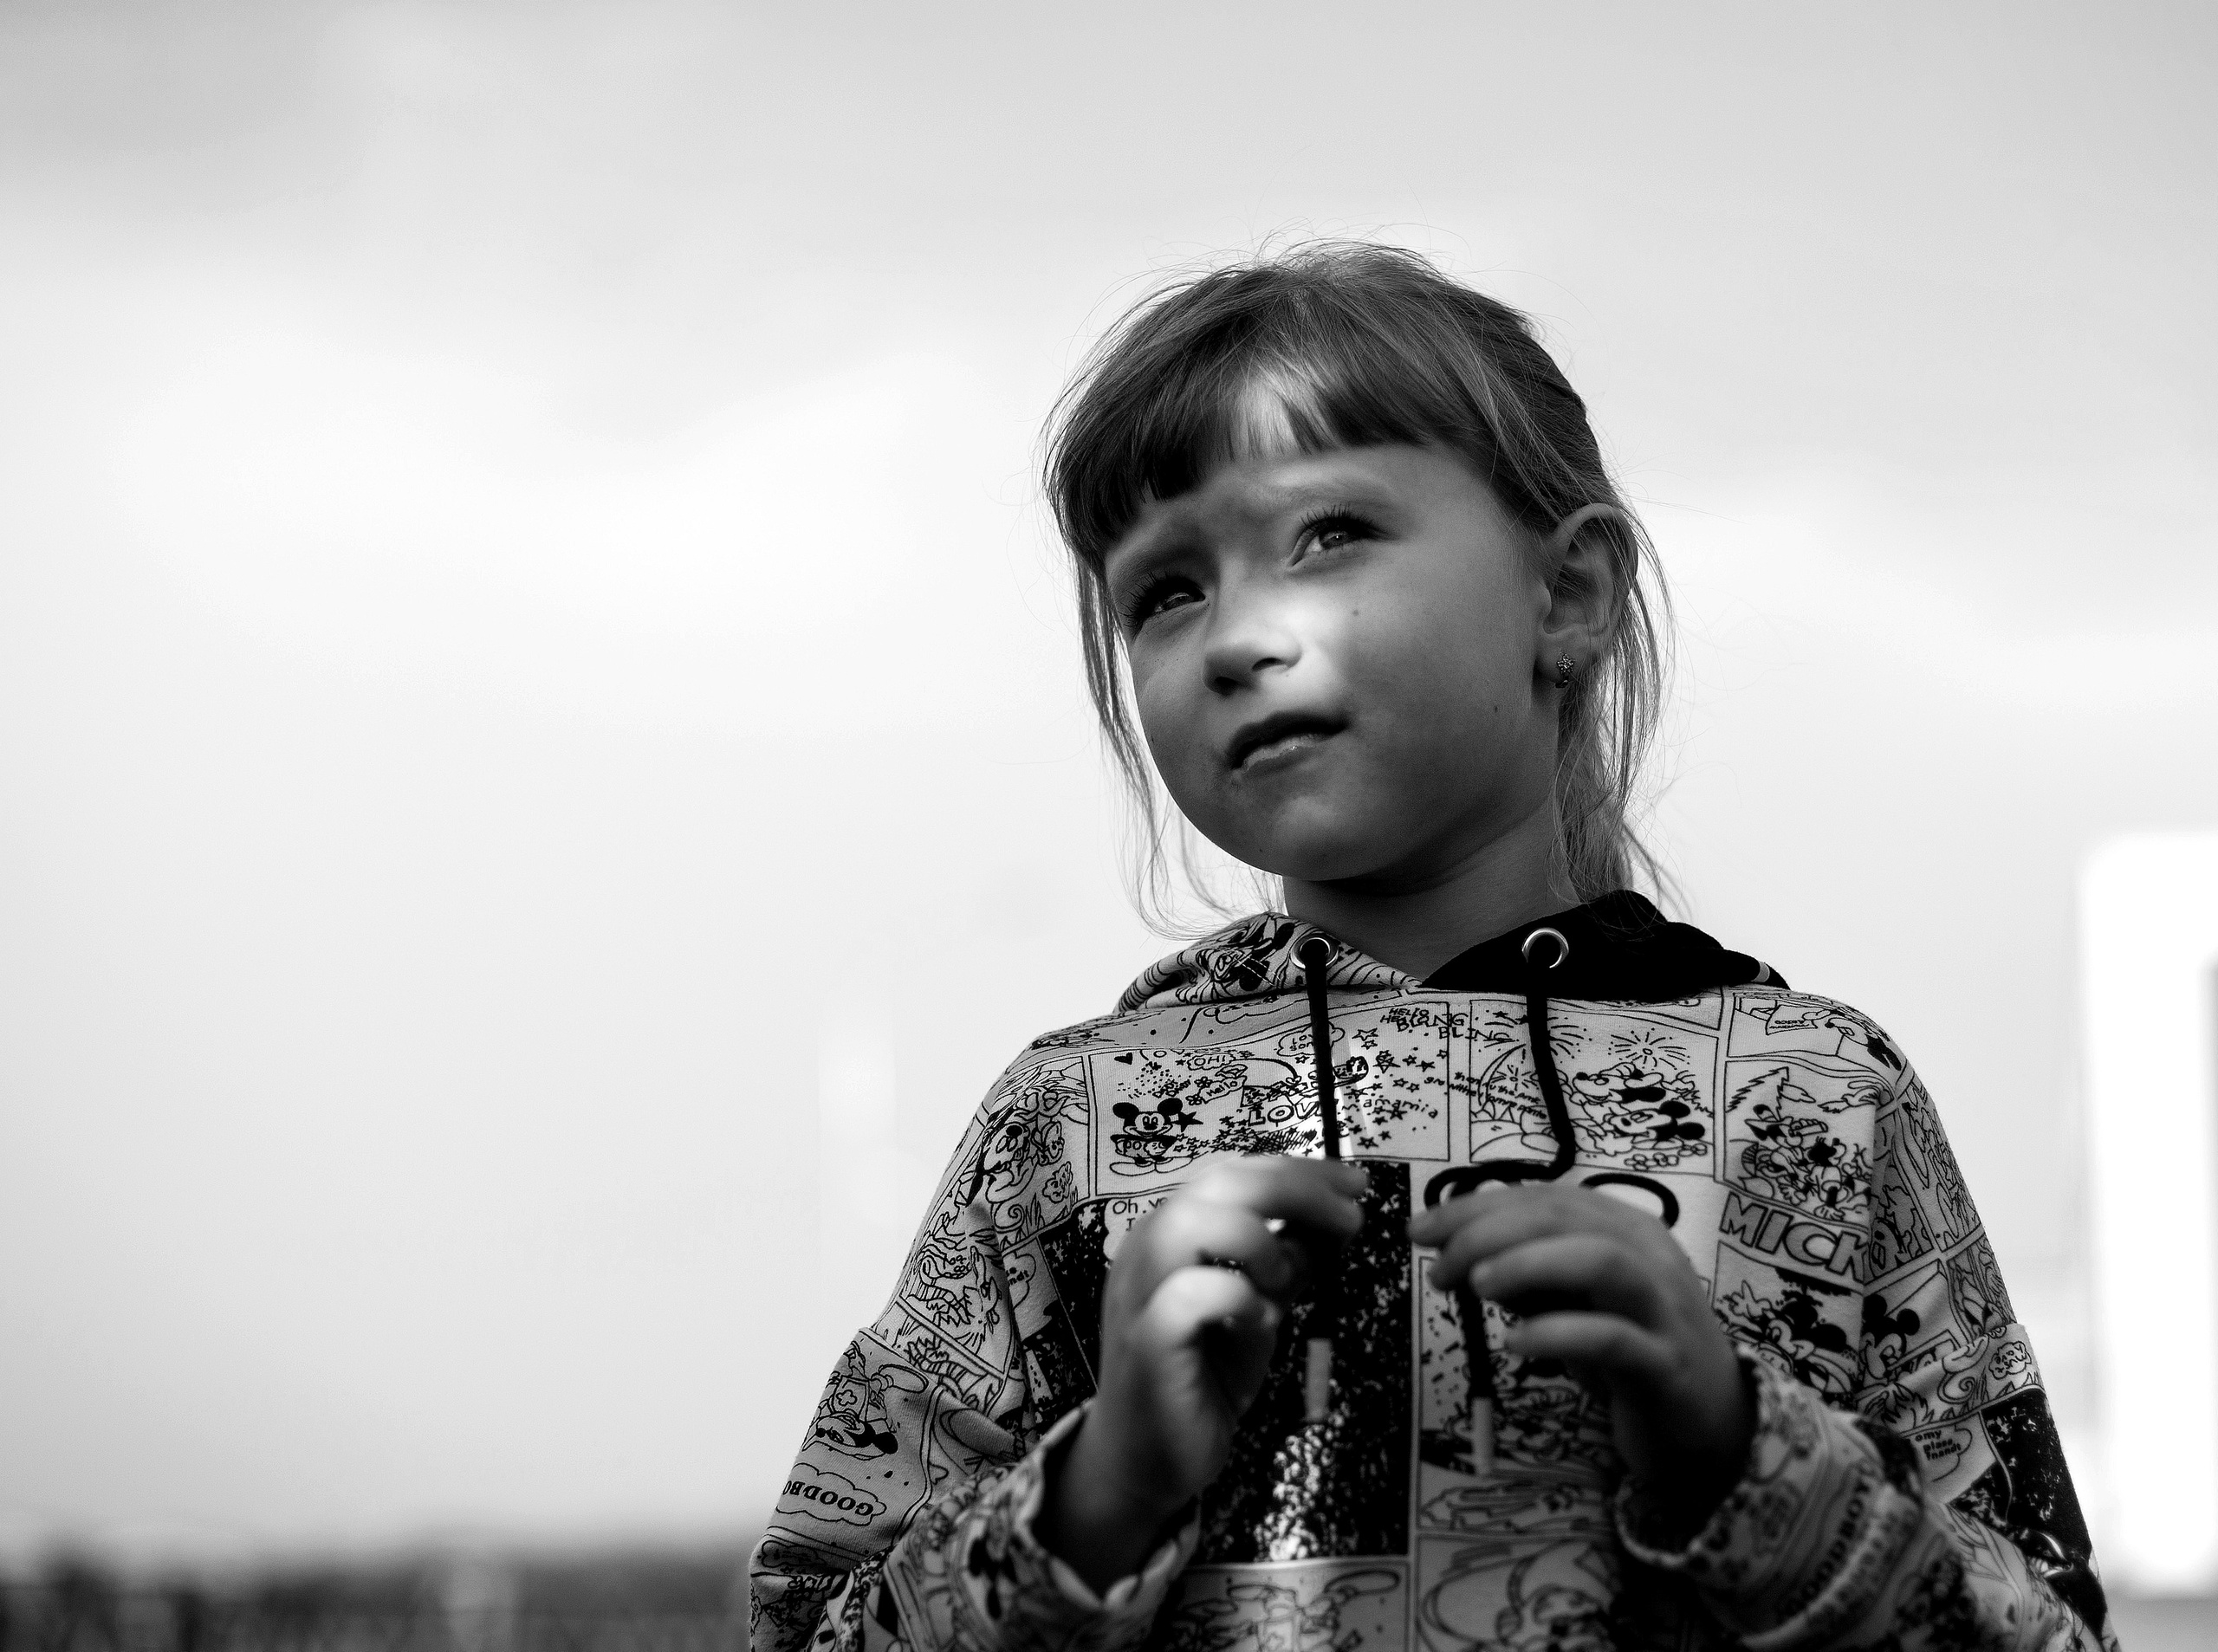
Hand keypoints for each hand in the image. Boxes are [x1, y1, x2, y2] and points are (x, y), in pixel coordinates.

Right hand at [1041, 1155, 1366, 1589]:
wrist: (1148, 1459)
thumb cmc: (1203, 1379)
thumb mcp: (1259, 1307)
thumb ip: (1285, 1262)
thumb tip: (1333, 1218)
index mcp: (1170, 1233)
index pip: (1230, 1172)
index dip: (1296, 1170)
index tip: (1352, 1184)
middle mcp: (1146, 1250)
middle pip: (1213, 1183)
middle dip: (1292, 1188)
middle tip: (1349, 1216)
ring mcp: (1139, 1293)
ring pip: (1186, 1222)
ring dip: (1254, 1238)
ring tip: (1288, 1277)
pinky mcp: (1146, 1341)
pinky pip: (1188, 1295)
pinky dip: (1237, 1297)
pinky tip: (1262, 1321)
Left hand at [1406, 1184, 1753, 1536]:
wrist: (1708, 1424)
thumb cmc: (1631, 1350)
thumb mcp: (1573, 1301)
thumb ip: (1528, 1270)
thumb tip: (1453, 1247)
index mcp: (1624, 1229)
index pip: (1542, 1198)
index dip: (1474, 1208)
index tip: (1418, 1230)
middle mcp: (1649, 1256)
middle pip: (1566, 1218)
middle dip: (1489, 1232)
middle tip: (1439, 1267)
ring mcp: (1663, 1309)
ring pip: (1601, 1261)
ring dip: (1529, 1264)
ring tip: (1477, 1287)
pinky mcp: (1667, 1366)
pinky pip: (1614, 1339)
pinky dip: (1558, 1334)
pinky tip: (1515, 1344)